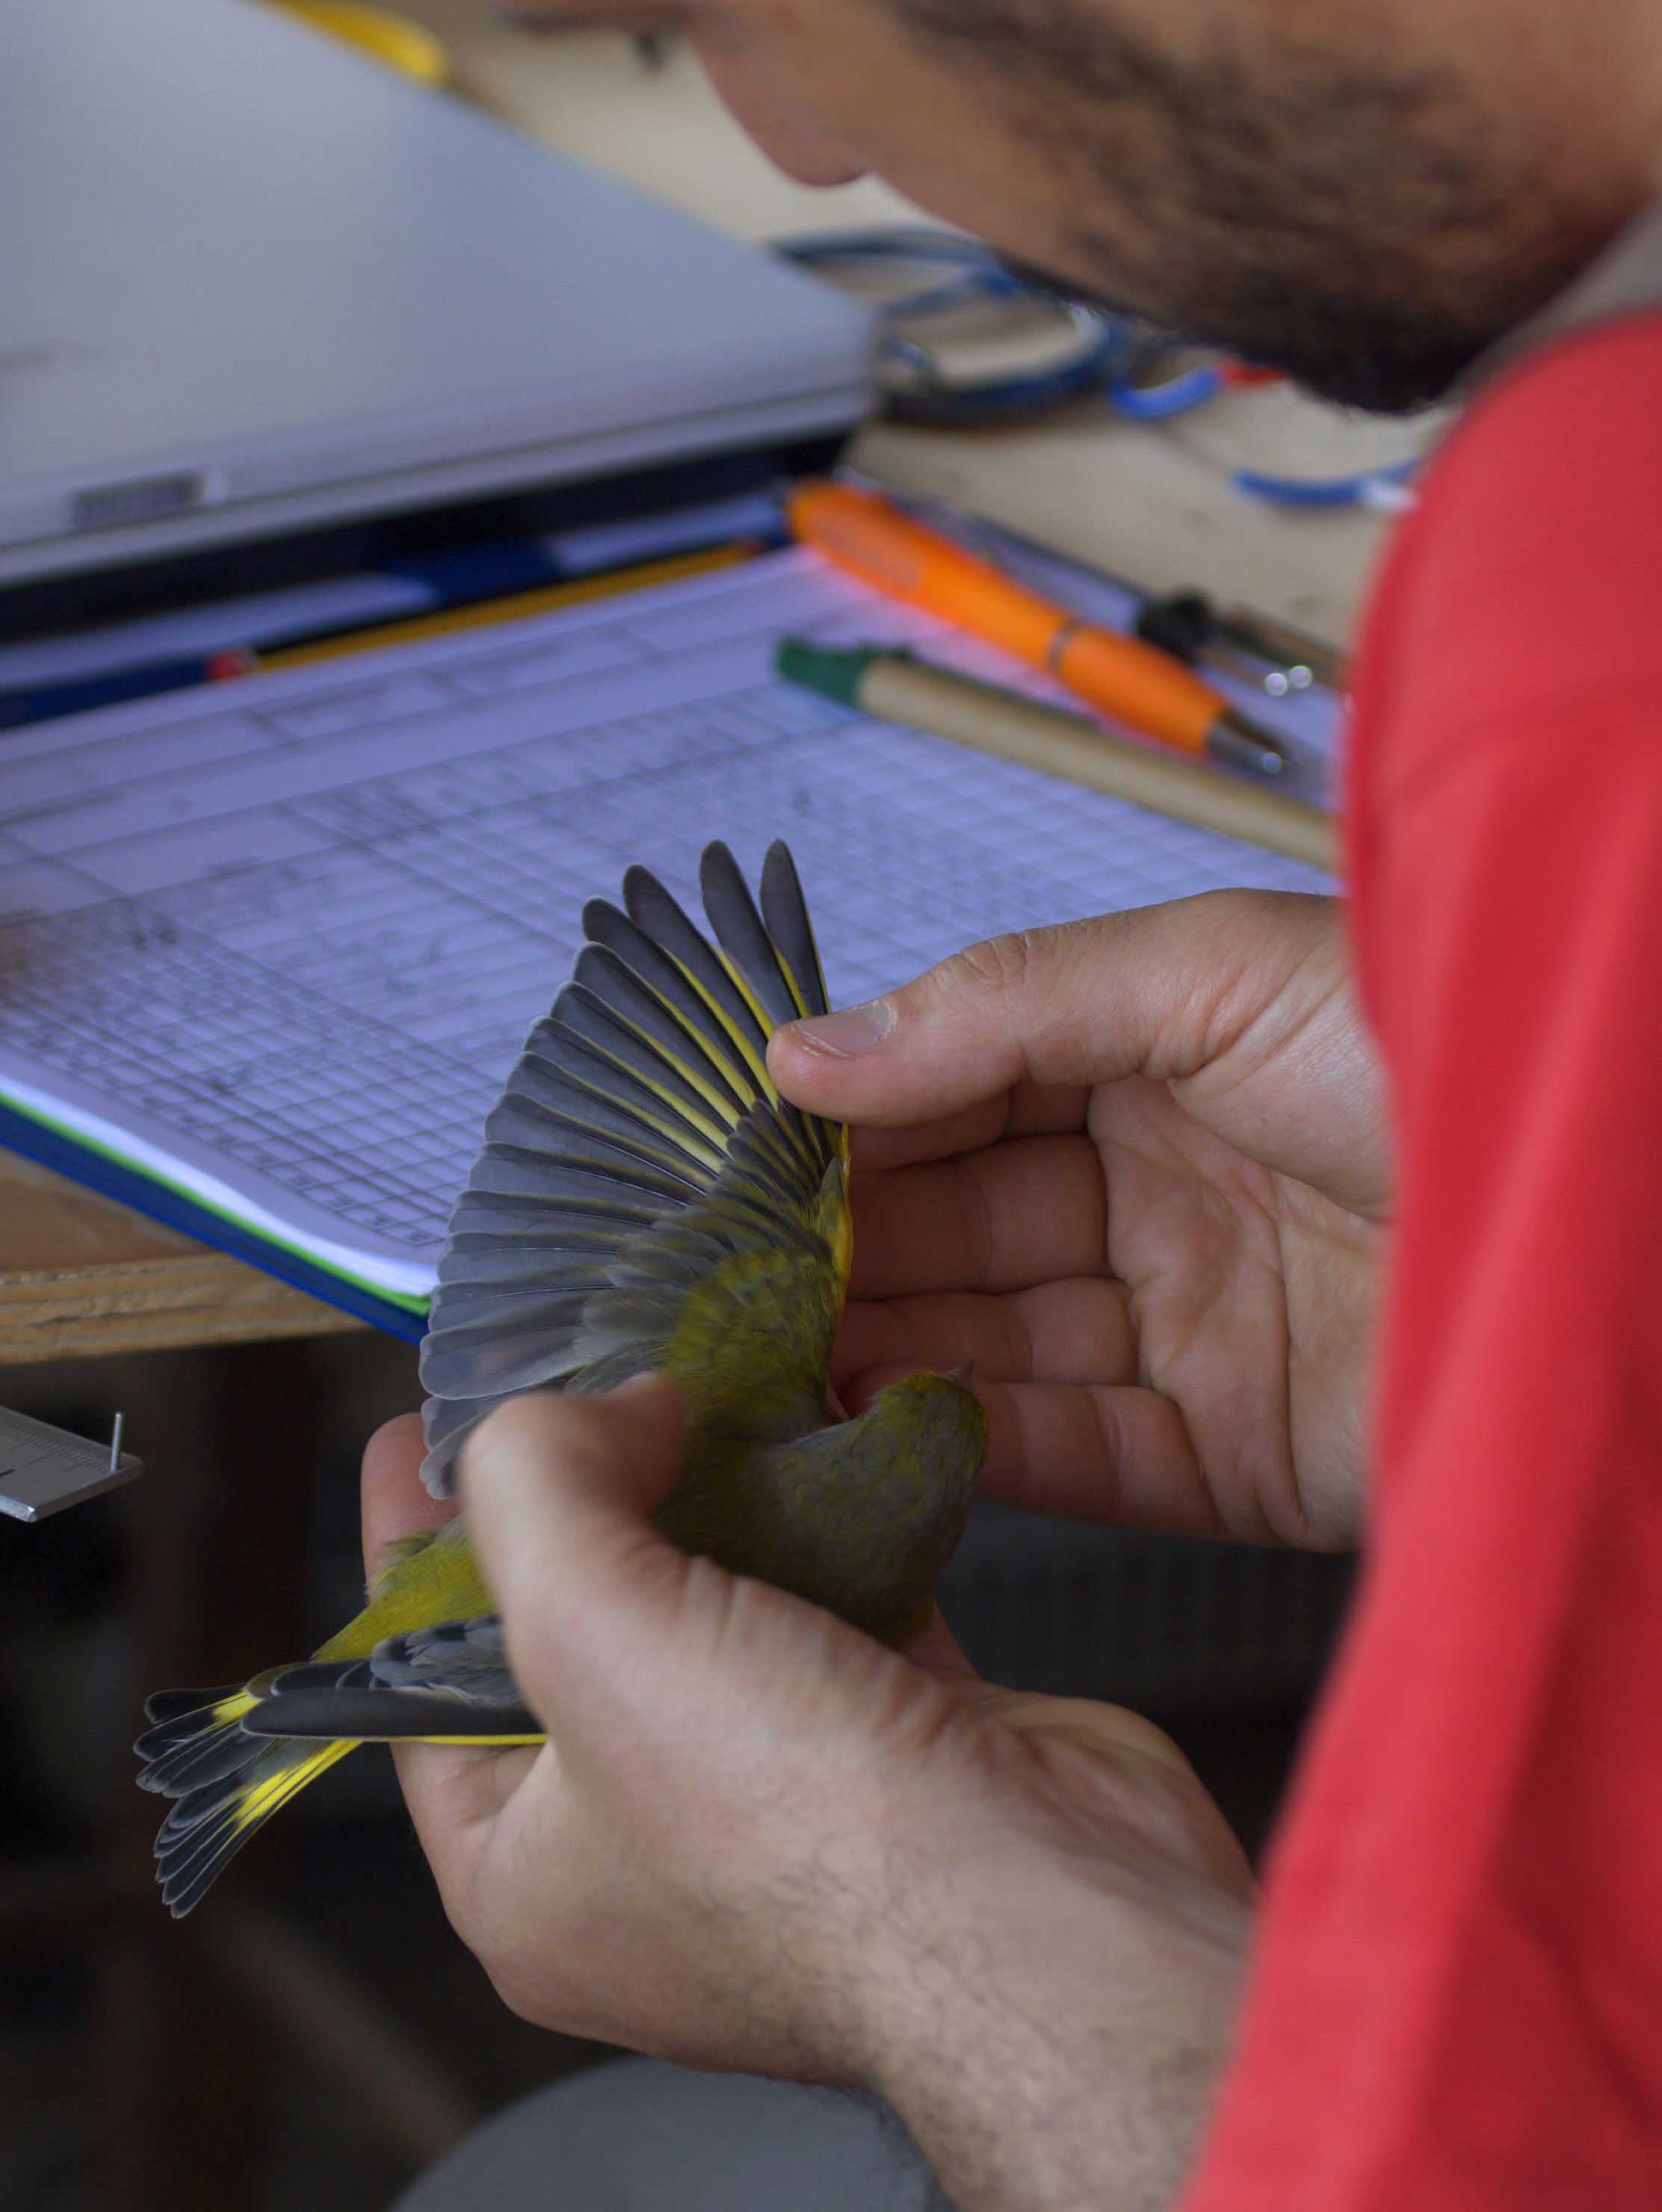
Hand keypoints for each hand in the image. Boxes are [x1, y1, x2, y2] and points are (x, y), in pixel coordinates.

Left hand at [364, 1390, 1251, 2207]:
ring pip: (714, 1609)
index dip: (411, 1548)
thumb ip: (538, 1485)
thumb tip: (603, 1408)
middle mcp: (641, 1851)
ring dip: (713, 1492)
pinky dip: (832, 1517)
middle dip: (581, 1500)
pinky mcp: (894, 1741)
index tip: (416, 1425)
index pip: (418, 1687)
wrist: (1044, 1908)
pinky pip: (838, 1601)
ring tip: (698, 1368)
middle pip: (574, 1634)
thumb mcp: (586, 1628)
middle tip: (579, 1372)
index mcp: (523, 1875)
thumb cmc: (790, 1821)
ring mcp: (777, 1800)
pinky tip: (824, 1419)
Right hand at [771, 891, 1386, 1551]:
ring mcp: (1195, 1326)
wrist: (1619, 1220)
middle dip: (845, 1248)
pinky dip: (975, 1445)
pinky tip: (879, 1429)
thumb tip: (802, 1049)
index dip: (850, 1117)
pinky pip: (1078, 1453)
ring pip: (997, 1346)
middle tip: (721, 1279)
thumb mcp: (1212, 971)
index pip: (960, 1085)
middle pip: (963, 1225)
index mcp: (1156, 1054)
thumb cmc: (1439, 1045)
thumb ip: (1003, 1007)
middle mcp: (1163, 1189)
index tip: (734, 1153)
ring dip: (885, 1352)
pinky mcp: (1234, 1457)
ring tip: (766, 1362)